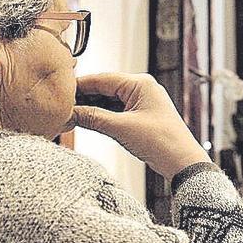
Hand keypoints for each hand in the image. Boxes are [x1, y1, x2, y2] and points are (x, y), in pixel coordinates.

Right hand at [72, 73, 211, 178]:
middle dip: (82, 98)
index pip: (101, 79)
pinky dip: (100, 117)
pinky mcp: (140, 117)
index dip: (78, 86)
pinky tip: (85, 122)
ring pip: (108, 101)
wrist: (184, 164)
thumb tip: (69, 113)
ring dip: (90, 109)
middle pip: (103, 89)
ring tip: (68, 116)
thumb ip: (93, 118)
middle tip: (60, 107)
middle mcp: (141, 89)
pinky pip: (115, 112)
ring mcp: (141, 103)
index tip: (58, 93)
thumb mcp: (121, 128)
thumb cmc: (162, 142)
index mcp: (140, 83)